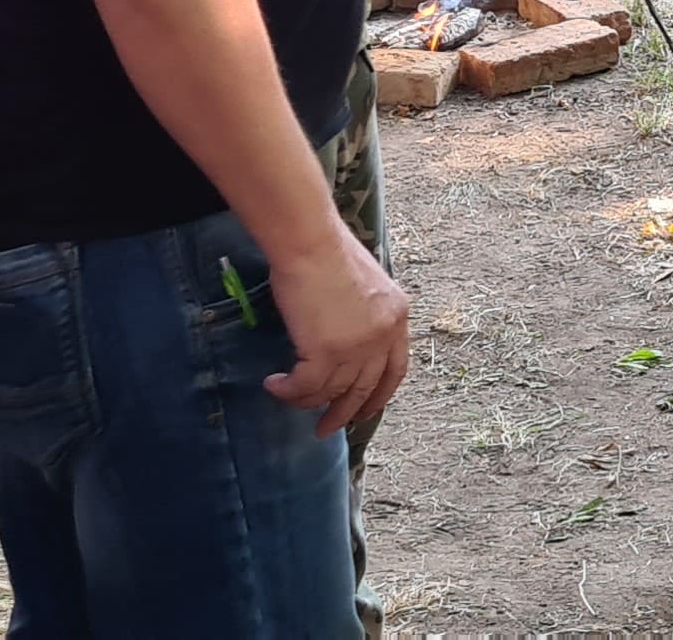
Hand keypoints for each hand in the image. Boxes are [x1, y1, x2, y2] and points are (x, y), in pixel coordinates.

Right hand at [261, 232, 411, 435]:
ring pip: (332, 391)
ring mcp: (357, 347)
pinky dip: (289, 391)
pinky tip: (275, 385)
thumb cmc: (327, 251)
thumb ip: (365, 312)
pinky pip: (306, 386)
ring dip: (308, 400)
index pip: (396, 368)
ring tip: (289, 398)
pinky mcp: (326, 352)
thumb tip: (345, 335)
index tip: (365, 411)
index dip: (379, 394)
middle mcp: (383, 335)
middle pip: (366, 388)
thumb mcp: (365, 282)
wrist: (310, 242)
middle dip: (345, 413)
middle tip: (327, 429)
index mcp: (397, 316)